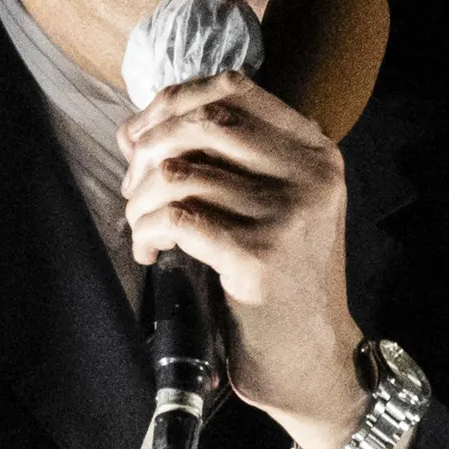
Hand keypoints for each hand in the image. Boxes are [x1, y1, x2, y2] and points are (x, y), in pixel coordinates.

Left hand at [119, 71, 366, 448]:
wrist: (312, 360)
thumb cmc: (282, 281)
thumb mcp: (267, 207)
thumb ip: (214, 160)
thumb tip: (132, 130)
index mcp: (315, 151)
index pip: (234, 88)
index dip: (174, 100)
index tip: (141, 134)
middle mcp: (310, 174)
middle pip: (204, 122)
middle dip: (150, 148)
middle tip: (133, 187)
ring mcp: (289, 214)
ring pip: (181, 173)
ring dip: (141, 200)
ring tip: (141, 226)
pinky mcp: (259, 256)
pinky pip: (177, 219)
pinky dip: (148, 231)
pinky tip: (149, 252)